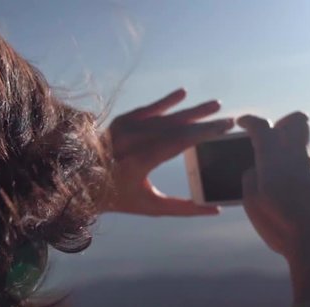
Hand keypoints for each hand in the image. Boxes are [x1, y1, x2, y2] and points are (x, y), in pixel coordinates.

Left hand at [101, 88, 233, 215]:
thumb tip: (214, 209)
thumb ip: (184, 209)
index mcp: (140, 162)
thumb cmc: (120, 198)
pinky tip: (183, 93)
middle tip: (227, 118)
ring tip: (214, 105)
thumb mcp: (151, 207)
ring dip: (190, 111)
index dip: (203, 133)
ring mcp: (124, 129)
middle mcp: (131, 141)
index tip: (223, 127)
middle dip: (203, 121)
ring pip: (163, 117)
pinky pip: (146, 110)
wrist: (82, 183)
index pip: (178, 142)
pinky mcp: (120, 122)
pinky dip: (165, 102)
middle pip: (174, 127)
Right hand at [238, 112, 309, 302]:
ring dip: (292, 150)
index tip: (243, 123)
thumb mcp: (253, 202)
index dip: (250, 121)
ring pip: (306, 146)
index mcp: (275, 158)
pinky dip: (300, 170)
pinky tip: (292, 187)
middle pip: (297, 121)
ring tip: (278, 168)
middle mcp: (299, 157)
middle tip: (271, 135)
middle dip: (283, 122)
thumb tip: (255, 170)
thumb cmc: (282, 224)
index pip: (262, 127)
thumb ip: (250, 178)